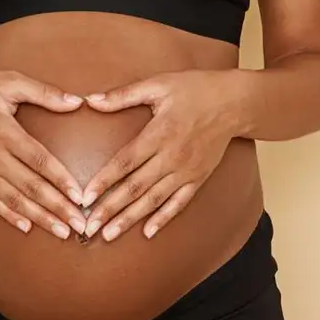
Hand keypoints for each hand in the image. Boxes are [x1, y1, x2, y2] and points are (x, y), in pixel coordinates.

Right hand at [0, 70, 91, 239]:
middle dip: (57, 208)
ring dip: (40, 218)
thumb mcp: (10, 81)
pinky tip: (28, 228)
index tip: (80, 196)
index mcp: (4, 132)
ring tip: (62, 231)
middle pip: (30, 187)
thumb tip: (77, 102)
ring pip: (14, 200)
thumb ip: (45, 93)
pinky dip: (10, 216)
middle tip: (80, 224)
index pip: (39, 161)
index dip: (61, 180)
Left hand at [79, 69, 240, 240]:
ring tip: (110, 235)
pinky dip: (163, 218)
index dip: (104, 181)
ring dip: (130, 219)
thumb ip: (123, 95)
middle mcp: (172, 156)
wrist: (235, 102)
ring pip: (154, 200)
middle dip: (110, 209)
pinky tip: (148, 232)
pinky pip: (179, 202)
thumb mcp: (158, 84)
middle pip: (136, 188)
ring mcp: (186, 170)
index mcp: (159, 133)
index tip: (85, 198)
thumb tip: (90, 100)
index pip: (125, 162)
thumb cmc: (195, 89)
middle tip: (89, 227)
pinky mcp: (199, 177)